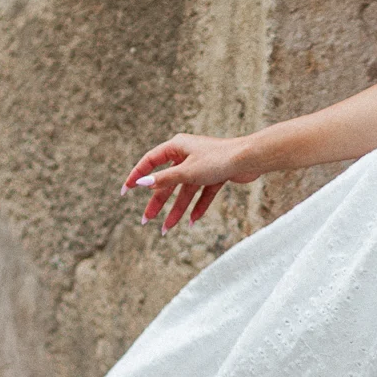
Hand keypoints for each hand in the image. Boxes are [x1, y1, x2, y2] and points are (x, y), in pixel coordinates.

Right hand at [122, 132, 258, 232]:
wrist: (250, 158)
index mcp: (177, 146)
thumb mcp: (187, 171)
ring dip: (177, 210)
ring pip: (185, 191)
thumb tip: (142, 183)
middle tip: (146, 220)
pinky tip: (192, 222)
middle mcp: (187, 155)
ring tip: (166, 229)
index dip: (137, 175)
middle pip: (167, 182)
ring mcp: (201, 166)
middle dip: (157, 202)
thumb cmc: (218, 159)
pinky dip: (198, 207)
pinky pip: (202, 194)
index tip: (126, 190)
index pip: (150, 161)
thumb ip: (164, 179)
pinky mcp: (215, 175)